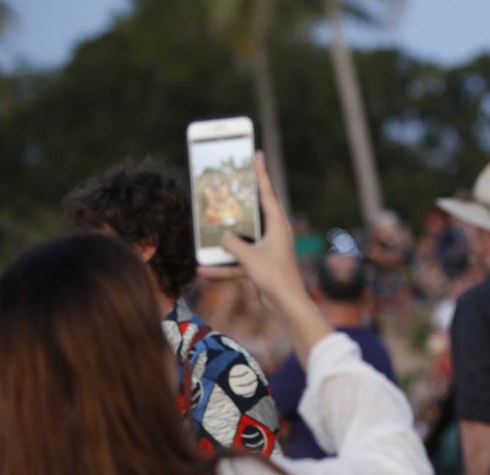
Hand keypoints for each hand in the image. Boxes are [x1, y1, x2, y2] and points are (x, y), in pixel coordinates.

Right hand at [216, 152, 305, 306]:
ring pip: (241, 237)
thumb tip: (221, 237)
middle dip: (237, 200)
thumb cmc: (274, 278)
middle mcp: (273, 234)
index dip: (260, 172)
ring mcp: (266, 249)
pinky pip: (238, 260)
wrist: (287, 306)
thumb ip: (231, 243)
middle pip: (252, 211)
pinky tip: (203, 269)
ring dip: (224, 237)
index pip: (267, 192)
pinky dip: (223, 265)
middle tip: (226, 181)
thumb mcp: (249, 257)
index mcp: (277, 225)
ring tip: (206, 226)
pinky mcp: (260, 264)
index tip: (257, 153)